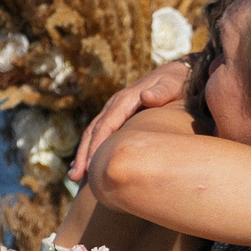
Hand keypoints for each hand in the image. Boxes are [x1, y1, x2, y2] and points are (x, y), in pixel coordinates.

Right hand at [73, 63, 191, 181]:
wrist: (176, 73)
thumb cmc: (175, 82)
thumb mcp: (171, 85)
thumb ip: (160, 92)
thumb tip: (144, 96)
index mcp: (124, 100)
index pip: (105, 125)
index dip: (96, 145)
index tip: (91, 165)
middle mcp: (114, 105)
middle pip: (93, 131)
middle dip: (83, 154)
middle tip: (75, 177)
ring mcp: (113, 111)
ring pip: (92, 134)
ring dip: (82, 155)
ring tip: (74, 177)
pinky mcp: (117, 117)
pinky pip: (99, 134)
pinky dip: (89, 150)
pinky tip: (84, 166)